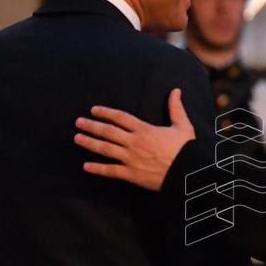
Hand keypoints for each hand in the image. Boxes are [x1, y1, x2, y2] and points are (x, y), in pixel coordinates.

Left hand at [74, 88, 194, 190]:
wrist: (189, 174)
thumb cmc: (187, 150)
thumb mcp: (183, 126)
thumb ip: (176, 108)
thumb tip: (176, 90)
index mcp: (145, 130)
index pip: (120, 117)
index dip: (106, 112)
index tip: (94, 110)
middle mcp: (134, 143)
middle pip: (108, 132)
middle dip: (91, 126)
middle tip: (78, 122)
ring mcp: (131, 159)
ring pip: (105, 149)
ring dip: (90, 143)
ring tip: (77, 138)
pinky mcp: (131, 174)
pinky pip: (110, 171)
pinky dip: (97, 169)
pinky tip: (85, 166)